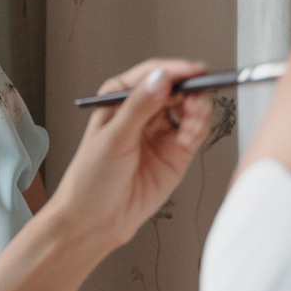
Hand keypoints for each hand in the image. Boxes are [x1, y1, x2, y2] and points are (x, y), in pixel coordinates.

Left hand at [47, 61, 213, 252]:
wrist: (96, 220)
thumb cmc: (91, 179)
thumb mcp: (113, 138)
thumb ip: (139, 107)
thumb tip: (161, 79)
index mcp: (120, 98)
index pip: (153, 74)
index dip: (175, 70)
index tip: (193, 71)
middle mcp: (143, 111)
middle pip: (176, 88)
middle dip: (190, 89)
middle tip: (198, 95)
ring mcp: (161, 131)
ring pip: (189, 107)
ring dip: (197, 108)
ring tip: (195, 116)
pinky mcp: (176, 152)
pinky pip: (195, 131)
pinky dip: (199, 128)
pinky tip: (193, 132)